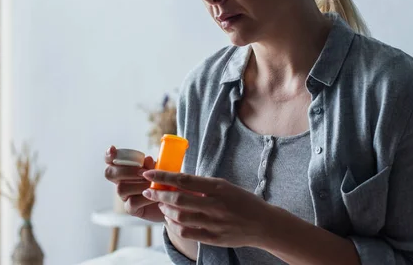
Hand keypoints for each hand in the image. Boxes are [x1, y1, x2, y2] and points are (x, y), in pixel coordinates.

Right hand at [104, 146, 162, 221]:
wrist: (171, 201)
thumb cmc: (162, 181)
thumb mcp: (159, 169)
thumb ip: (152, 165)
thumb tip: (147, 159)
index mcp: (125, 169)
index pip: (110, 160)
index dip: (108, 155)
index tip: (112, 149)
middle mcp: (121, 181)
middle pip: (110, 173)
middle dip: (126, 170)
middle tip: (143, 172)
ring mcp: (124, 195)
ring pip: (121, 188)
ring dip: (138, 185)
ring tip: (152, 185)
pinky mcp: (130, 208)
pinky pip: (131, 202)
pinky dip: (145, 198)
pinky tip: (155, 197)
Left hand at [141, 170, 271, 247]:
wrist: (264, 224)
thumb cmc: (242, 201)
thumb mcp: (225, 186)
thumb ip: (203, 185)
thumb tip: (177, 180)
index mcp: (218, 188)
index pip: (184, 180)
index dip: (164, 176)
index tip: (149, 173)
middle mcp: (216, 205)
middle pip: (178, 199)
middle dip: (159, 194)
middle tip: (149, 191)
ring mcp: (215, 223)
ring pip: (180, 217)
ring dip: (165, 210)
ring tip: (161, 205)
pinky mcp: (214, 238)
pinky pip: (187, 233)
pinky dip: (174, 226)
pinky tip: (171, 220)